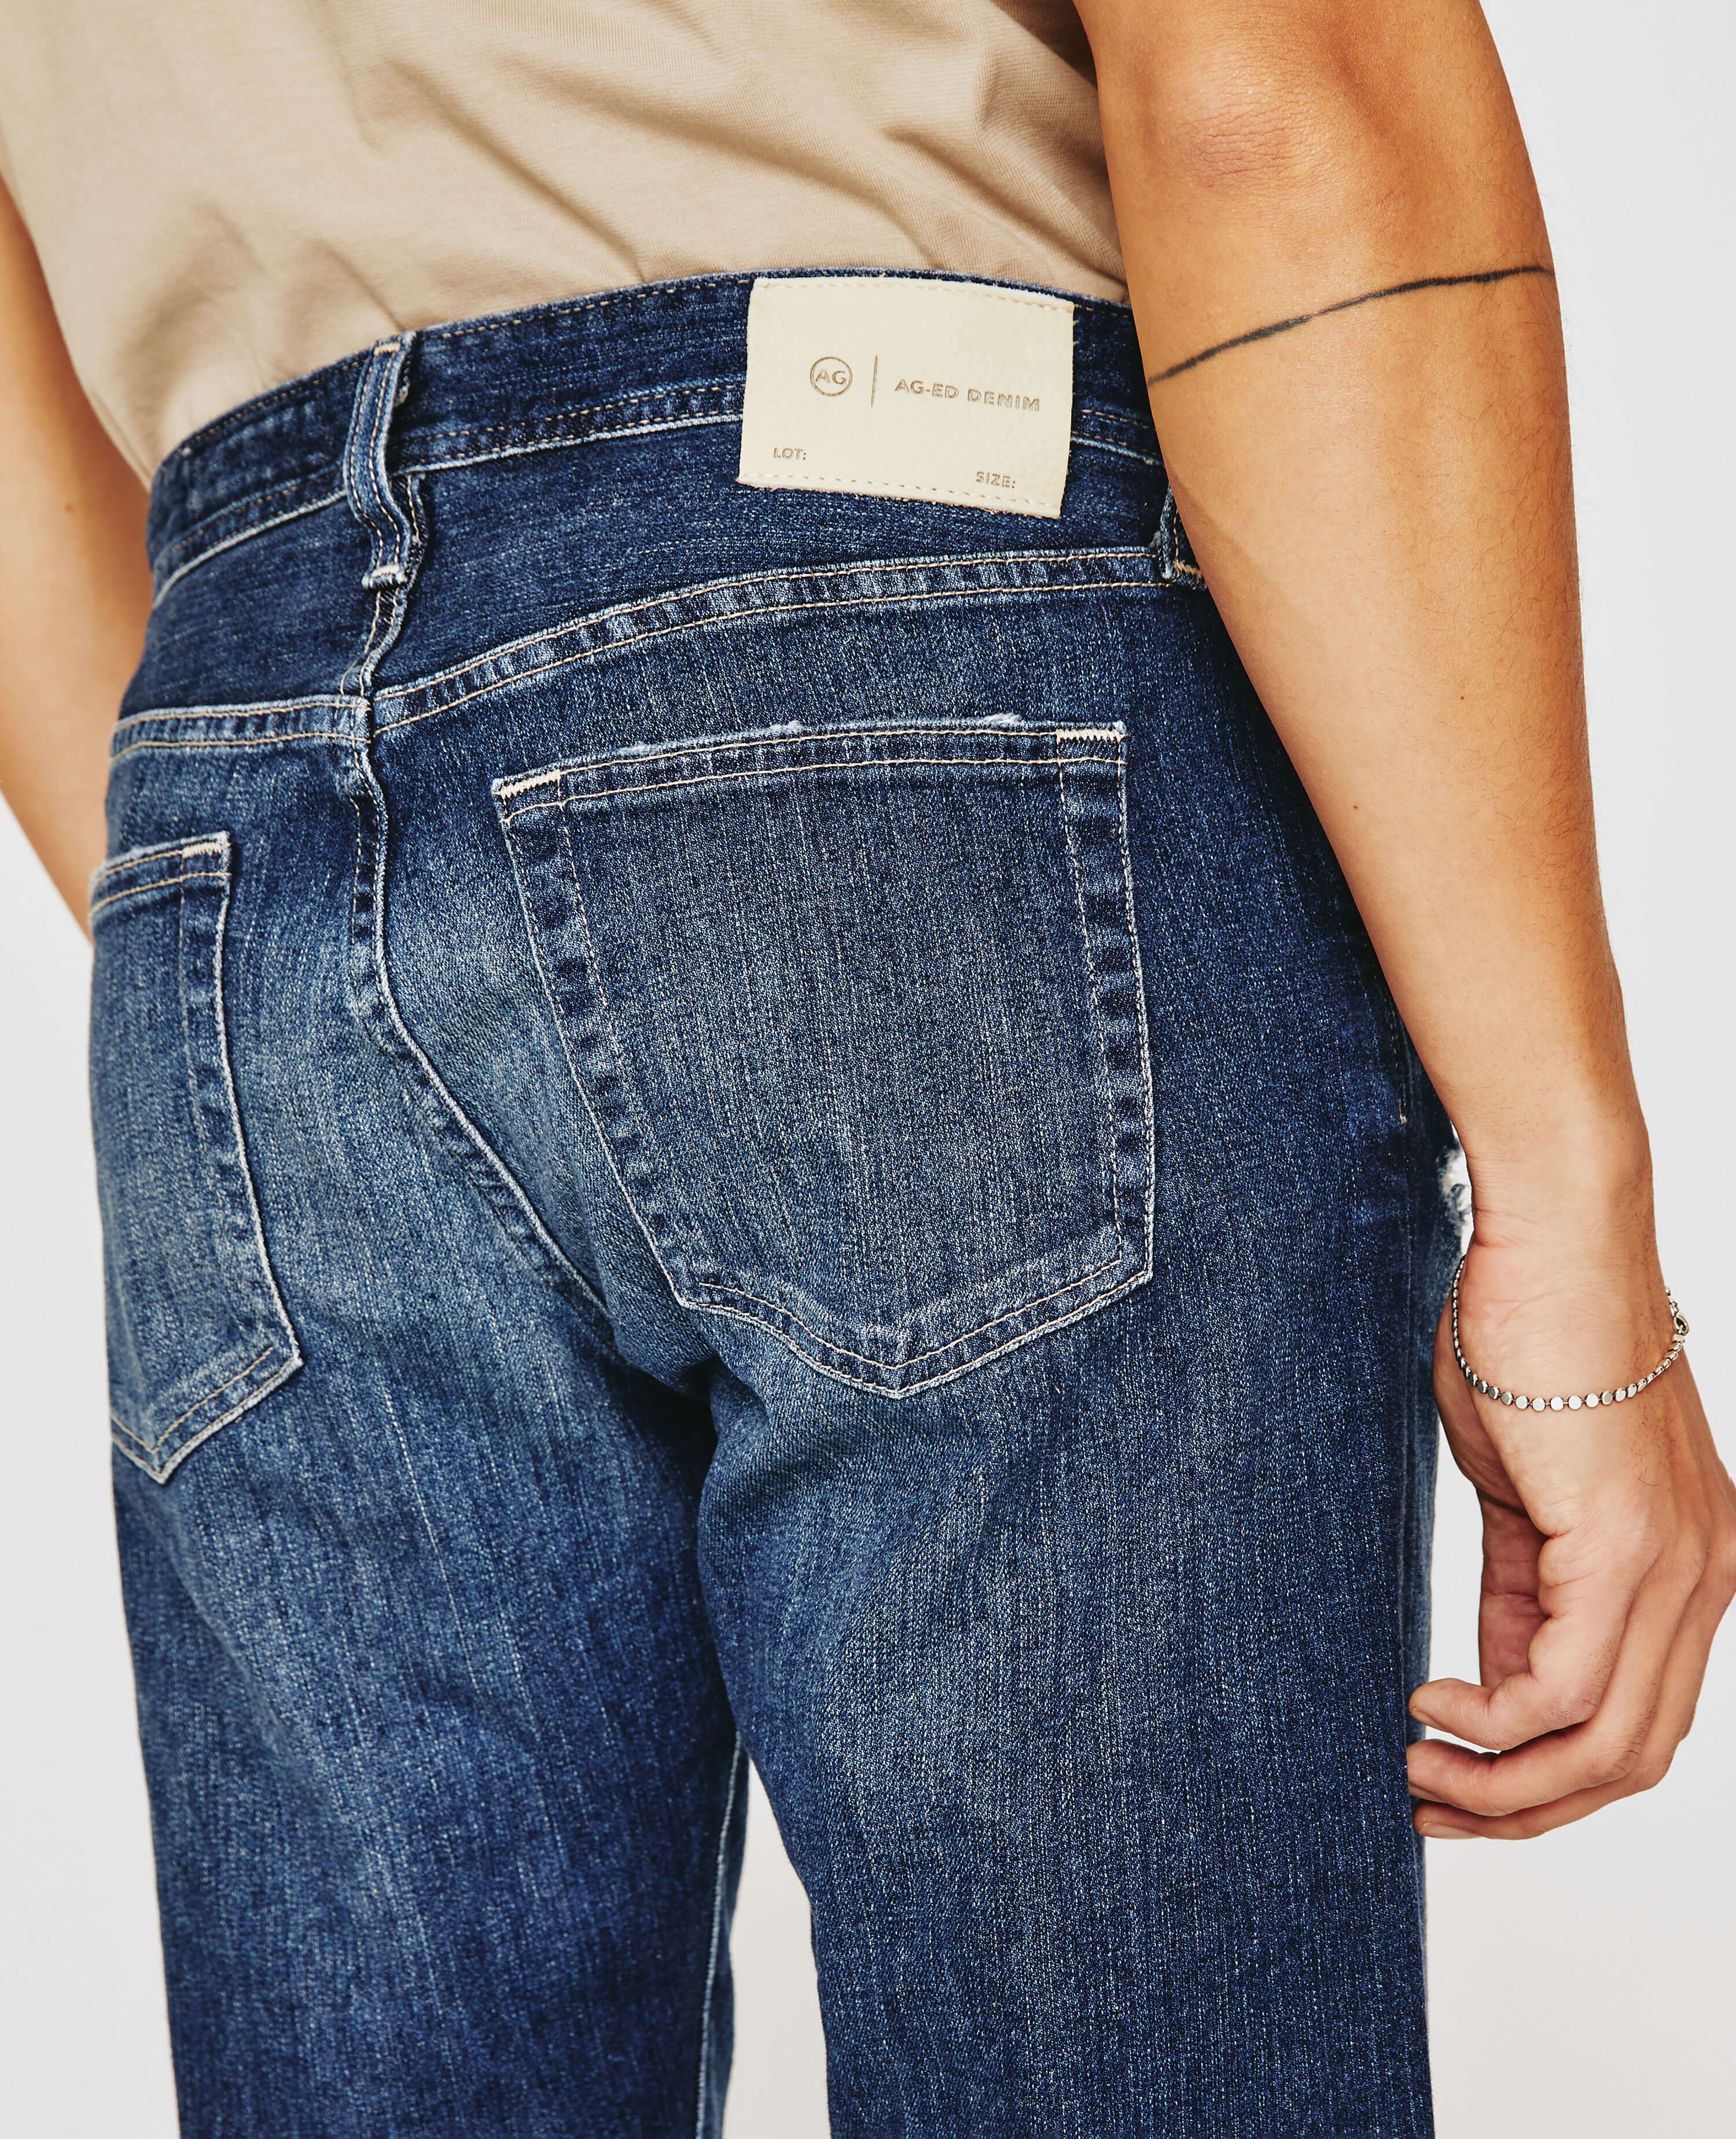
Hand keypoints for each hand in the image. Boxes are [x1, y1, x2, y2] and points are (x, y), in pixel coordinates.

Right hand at [1408, 1230, 1735, 1837]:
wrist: (1552, 1244)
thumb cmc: (1529, 1343)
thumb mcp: (1526, 1497)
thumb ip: (1526, 1593)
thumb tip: (1497, 1684)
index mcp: (1693, 1571)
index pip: (1639, 1725)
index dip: (1549, 1781)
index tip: (1457, 1786)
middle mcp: (1708, 1583)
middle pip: (1631, 1760)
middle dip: (1523, 1809)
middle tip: (1429, 1805)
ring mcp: (1677, 1569)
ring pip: (1603, 1744)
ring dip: (1500, 1784)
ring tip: (1418, 1769)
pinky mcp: (1625, 1547)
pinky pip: (1562, 1689)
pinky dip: (1490, 1721)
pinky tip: (1428, 1700)